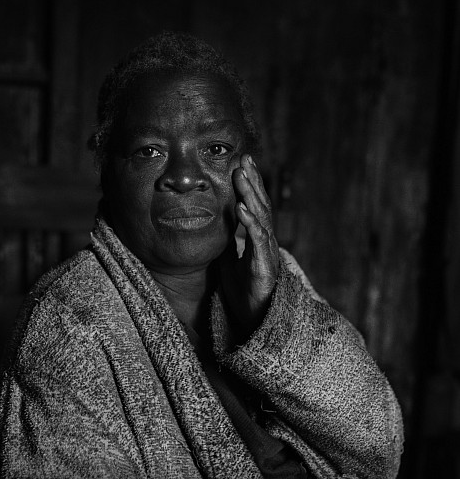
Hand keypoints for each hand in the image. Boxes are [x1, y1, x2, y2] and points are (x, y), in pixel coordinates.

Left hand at [219, 154, 279, 341]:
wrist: (254, 320)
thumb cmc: (243, 290)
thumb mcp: (229, 259)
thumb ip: (226, 240)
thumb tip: (213, 221)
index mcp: (256, 238)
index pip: (254, 205)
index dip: (249, 184)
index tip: (241, 162)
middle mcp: (265, 242)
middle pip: (260, 205)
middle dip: (252, 181)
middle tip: (244, 158)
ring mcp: (266, 254)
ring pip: (262, 218)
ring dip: (251, 195)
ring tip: (242, 176)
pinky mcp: (263, 268)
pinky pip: (258, 243)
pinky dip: (251, 224)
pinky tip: (243, 210)